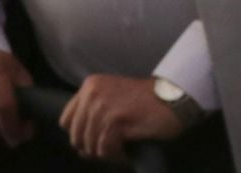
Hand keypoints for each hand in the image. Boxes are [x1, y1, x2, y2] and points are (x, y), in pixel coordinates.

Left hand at [59, 74, 185, 163]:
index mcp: (90, 85)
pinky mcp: (116, 121)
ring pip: (90, 146)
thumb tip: (78, 145)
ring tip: (123, 146)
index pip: (65, 121)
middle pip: (76, 137)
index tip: (98, 136)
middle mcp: (93, 93)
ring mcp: (103, 107)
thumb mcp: (113, 96)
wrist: (175, 97)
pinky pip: (105, 150)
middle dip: (93, 146)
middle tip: (113, 144)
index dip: (81, 134)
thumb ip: (92, 111)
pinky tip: (127, 148)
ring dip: (107, 152)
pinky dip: (116, 155)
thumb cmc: (147, 101)